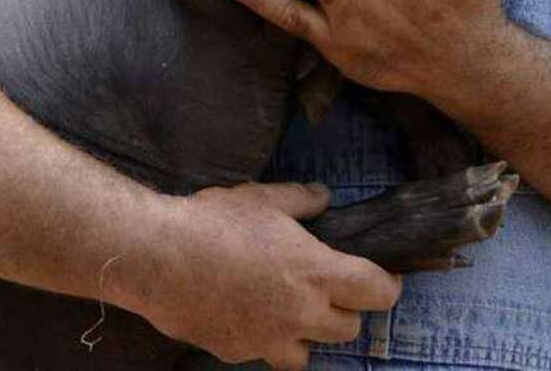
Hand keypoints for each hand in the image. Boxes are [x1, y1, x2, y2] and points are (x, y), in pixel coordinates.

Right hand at [145, 180, 400, 368]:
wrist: (161, 259)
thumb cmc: (216, 221)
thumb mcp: (264, 197)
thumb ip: (302, 201)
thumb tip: (324, 197)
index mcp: (315, 272)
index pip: (376, 292)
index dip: (388, 285)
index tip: (387, 277)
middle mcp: (301, 314)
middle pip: (349, 329)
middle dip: (347, 309)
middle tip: (331, 288)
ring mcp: (270, 340)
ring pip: (312, 353)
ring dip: (311, 334)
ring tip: (294, 310)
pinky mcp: (240, 353)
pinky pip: (268, 353)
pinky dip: (269, 339)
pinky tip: (251, 314)